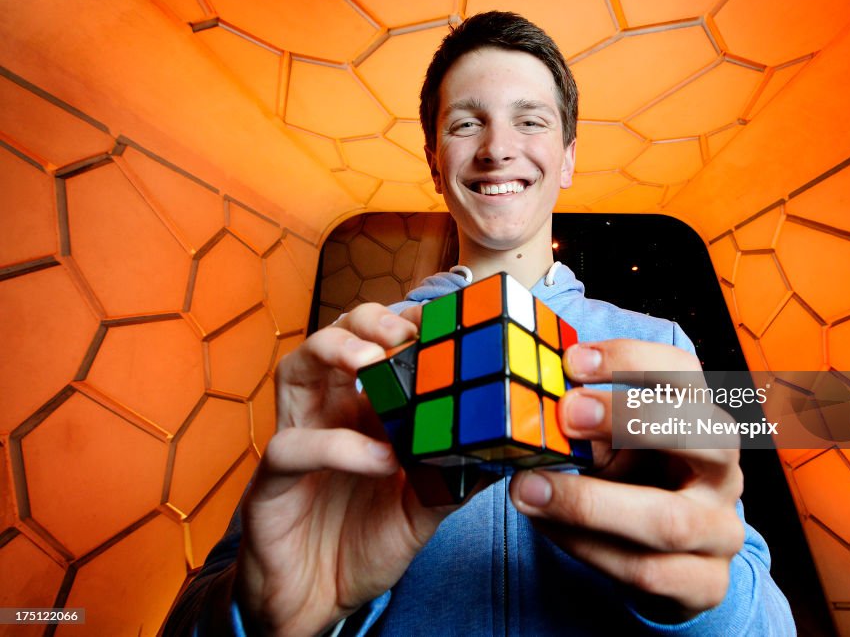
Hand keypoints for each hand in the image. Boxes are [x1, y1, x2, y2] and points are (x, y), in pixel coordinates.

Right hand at [235, 304, 449, 634]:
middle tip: (405, 332)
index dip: (404, 323)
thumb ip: (457, 475)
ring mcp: (296, 439)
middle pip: (333, 338)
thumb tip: (508, 448)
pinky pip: (293, 447)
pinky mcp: (270, 482)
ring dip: (333, 352)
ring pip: (295, 370)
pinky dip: (338, 446)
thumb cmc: (364, 542)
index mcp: (363, 411)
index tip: (444, 317)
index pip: (376, 346)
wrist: (317, 602)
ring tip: (373, 362)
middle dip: (367, 322)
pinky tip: (378, 459)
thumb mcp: (425, 506)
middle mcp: (326, 414)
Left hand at [508, 340, 744, 622]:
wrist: (667, 558)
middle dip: (631, 420)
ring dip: (590, 504)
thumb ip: (585, 426)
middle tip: (565, 415)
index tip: (573, 361)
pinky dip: (589, 549)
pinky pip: (646, 571)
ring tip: (528, 489)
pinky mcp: (706, 584)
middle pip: (705, 436)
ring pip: (670, 520)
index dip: (632, 361)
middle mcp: (723, 471)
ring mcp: (722, 530)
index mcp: (703, 419)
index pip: (685, 375)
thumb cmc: (634, 484)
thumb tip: (536, 403)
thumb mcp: (611, 445)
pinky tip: (548, 528)